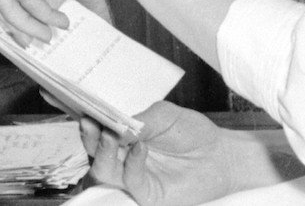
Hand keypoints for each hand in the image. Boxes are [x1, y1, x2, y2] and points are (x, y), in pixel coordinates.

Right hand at [85, 102, 293, 205]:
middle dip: (90, 138)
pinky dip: (132, 163)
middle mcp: (124, 157)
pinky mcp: (148, 193)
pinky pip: (131, 181)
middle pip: (95, 152)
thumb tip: (117, 126)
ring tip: (111, 135)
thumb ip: (139, 120)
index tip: (84, 111)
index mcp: (125, 136)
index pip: (99, 131)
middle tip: (92, 123)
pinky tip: (140, 147)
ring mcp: (135, 176)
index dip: (89, 122)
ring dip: (104, 153)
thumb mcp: (164, 115)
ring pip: (105, 171)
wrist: (220, 154)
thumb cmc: (192, 133)